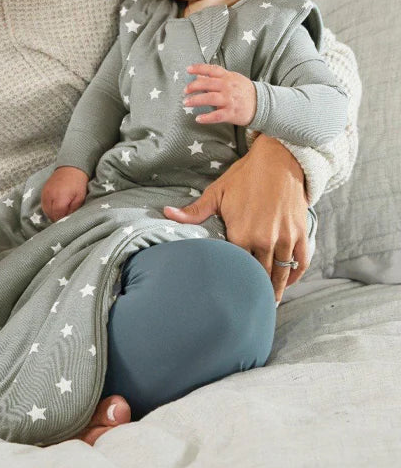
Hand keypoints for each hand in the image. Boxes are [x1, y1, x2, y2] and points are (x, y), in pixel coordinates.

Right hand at [42, 167, 88, 220]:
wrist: (71, 166)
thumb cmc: (78, 182)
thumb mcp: (80, 197)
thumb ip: (73, 209)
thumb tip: (67, 219)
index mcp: (60, 198)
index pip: (57, 216)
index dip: (61, 221)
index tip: (66, 222)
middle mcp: (50, 196)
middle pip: (50, 214)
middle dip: (57, 218)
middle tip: (64, 219)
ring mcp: (45, 193)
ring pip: (45, 210)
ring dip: (52, 213)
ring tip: (60, 213)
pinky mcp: (43, 190)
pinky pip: (43, 204)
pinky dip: (48, 208)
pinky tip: (55, 207)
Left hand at [163, 134, 308, 301]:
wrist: (279, 161)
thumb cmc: (245, 177)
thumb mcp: (217, 193)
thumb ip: (194, 211)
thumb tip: (166, 214)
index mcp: (241, 234)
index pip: (235, 268)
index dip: (231, 281)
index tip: (226, 296)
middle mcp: (264, 241)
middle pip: (259, 276)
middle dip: (254, 292)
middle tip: (248, 306)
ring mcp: (285, 239)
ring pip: (280, 274)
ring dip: (275, 289)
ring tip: (269, 303)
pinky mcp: (300, 234)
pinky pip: (300, 262)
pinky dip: (294, 275)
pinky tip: (287, 282)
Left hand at [183, 64, 256, 125]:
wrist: (262, 104)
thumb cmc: (243, 91)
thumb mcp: (232, 79)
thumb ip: (216, 77)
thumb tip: (198, 75)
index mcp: (228, 77)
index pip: (212, 70)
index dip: (199, 68)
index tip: (188, 69)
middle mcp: (228, 87)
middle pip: (207, 84)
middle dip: (193, 86)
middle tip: (184, 91)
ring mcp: (230, 100)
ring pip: (210, 98)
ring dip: (196, 100)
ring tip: (186, 103)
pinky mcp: (232, 113)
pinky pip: (217, 116)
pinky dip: (207, 118)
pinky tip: (198, 119)